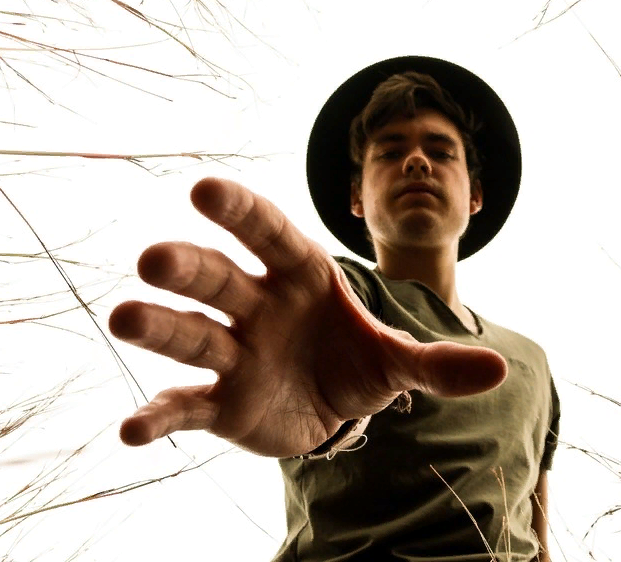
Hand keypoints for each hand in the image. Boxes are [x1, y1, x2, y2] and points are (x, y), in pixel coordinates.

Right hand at [109, 177, 507, 456]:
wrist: (335, 408)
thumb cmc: (357, 356)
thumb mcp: (400, 359)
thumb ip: (438, 361)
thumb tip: (498, 370)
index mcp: (300, 275)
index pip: (269, 233)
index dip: (239, 211)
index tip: (203, 189)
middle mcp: (257, 305)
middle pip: (218, 279)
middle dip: (188, 269)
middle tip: (154, 259)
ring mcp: (234, 353)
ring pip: (190, 336)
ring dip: (157, 328)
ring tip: (122, 317)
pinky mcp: (220, 404)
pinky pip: (185, 407)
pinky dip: (158, 416)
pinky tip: (132, 431)